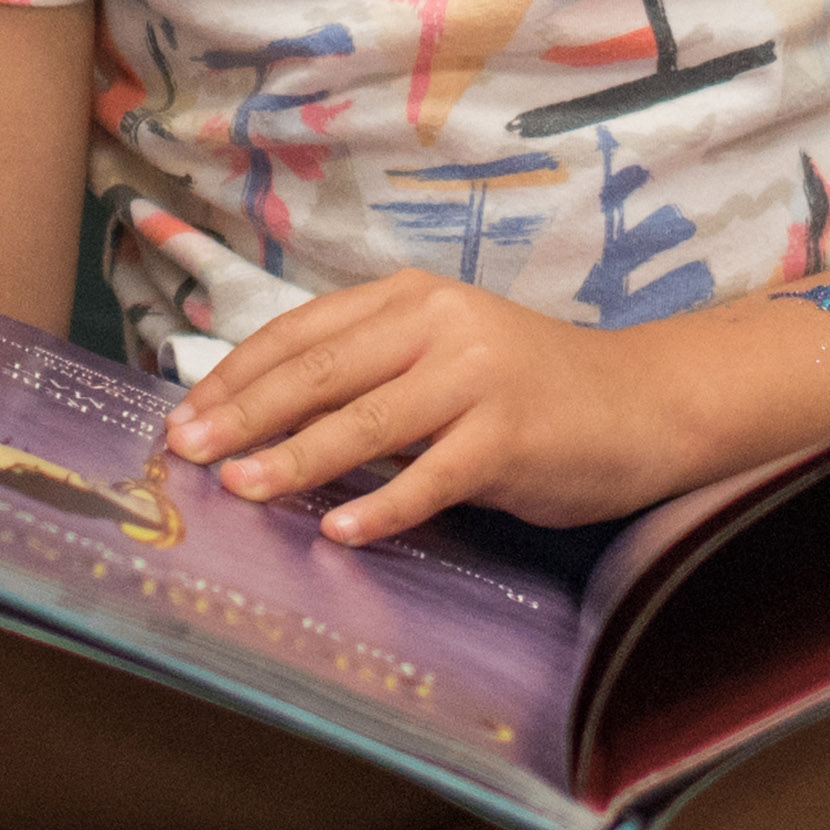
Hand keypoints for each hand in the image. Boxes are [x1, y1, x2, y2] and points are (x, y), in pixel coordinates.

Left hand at [165, 274, 712, 543]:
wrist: (644, 403)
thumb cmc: (529, 389)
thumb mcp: (444, 357)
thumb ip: (370, 374)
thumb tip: (265, 421)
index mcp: (412, 298)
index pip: (303, 331)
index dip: (238, 373)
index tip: (185, 413)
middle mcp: (441, 324)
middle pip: (322, 370)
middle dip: (245, 413)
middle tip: (186, 451)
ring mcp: (478, 377)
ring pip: (366, 420)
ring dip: (294, 459)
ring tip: (240, 489)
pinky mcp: (511, 435)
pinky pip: (432, 475)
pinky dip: (382, 505)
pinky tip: (339, 531)